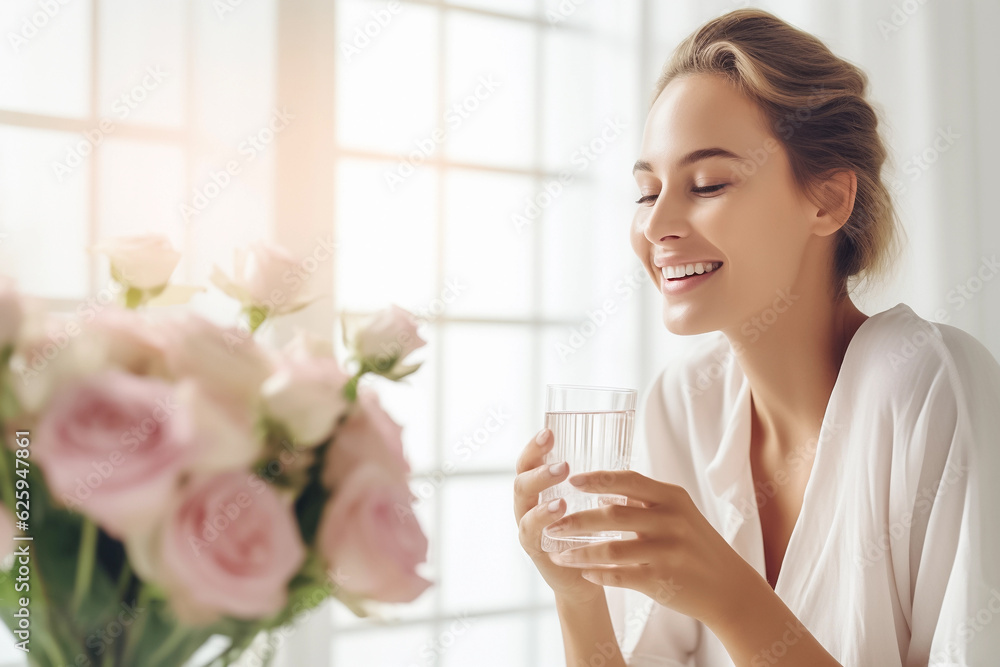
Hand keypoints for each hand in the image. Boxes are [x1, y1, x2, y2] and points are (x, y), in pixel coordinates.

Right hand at [513, 428, 603, 604]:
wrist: (587, 575)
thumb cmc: (589, 532)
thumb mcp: (588, 501)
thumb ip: (592, 481)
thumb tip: (619, 445)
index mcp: (539, 488)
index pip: (529, 461)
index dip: (535, 447)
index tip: (549, 432)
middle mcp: (527, 503)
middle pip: (521, 479)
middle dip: (539, 469)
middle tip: (563, 465)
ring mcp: (527, 525)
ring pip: (524, 504)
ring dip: (542, 493)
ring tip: (561, 487)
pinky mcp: (534, 547)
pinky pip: (531, 531)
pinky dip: (543, 520)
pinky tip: (560, 511)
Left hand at [543, 470, 762, 626]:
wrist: (728, 586)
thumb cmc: (695, 545)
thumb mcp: (678, 514)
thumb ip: (643, 502)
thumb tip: (600, 492)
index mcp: (672, 498)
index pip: (629, 480)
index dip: (598, 479)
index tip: (571, 480)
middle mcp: (672, 520)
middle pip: (612, 515)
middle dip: (576, 520)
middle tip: (552, 524)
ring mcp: (669, 551)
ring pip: (612, 549)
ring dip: (580, 552)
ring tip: (558, 555)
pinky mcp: (664, 580)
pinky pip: (622, 576)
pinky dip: (599, 574)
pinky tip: (585, 574)